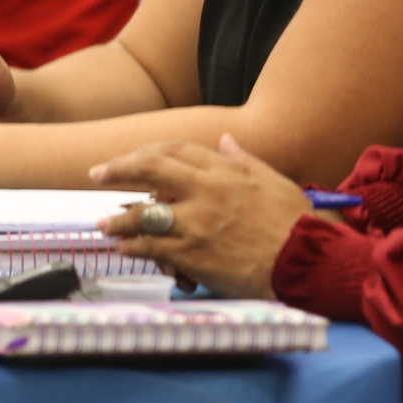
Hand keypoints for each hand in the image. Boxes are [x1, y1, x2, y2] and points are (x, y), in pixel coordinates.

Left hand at [89, 135, 312, 299]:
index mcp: (225, 171)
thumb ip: (244, 160)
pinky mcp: (193, 254)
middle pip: (150, 169)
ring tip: (103, 225)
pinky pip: (151, 248)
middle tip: (96, 174)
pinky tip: (123, 250)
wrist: (306, 262)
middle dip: (118, 169)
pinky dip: (133, 248)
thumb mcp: (274, 182)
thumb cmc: (297, 224)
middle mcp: (206, 191)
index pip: (176, 150)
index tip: (130, 157)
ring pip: (143, 214)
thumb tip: (226, 139)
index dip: (148, 151)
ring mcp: (196, 222)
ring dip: (119, 219)